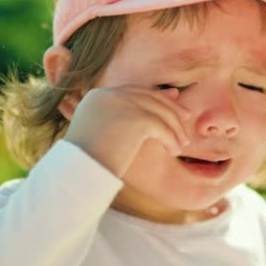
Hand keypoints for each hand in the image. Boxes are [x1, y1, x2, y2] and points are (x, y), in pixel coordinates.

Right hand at [63, 85, 190, 177]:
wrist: (78, 174)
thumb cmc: (93, 161)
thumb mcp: (109, 134)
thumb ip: (129, 116)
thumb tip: (159, 106)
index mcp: (98, 96)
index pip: (134, 91)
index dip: (156, 97)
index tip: (175, 103)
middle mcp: (108, 95)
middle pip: (149, 97)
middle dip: (170, 107)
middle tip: (187, 118)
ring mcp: (121, 104)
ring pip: (159, 111)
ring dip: (174, 128)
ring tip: (181, 145)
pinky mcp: (133, 119)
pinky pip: (161, 126)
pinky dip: (170, 138)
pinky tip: (173, 151)